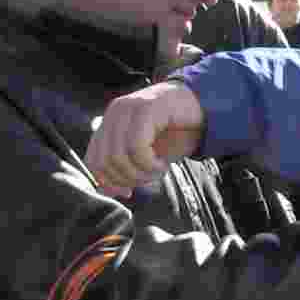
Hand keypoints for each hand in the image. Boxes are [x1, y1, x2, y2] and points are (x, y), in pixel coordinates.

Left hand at [85, 81, 205, 196]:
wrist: (207, 110)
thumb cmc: (177, 133)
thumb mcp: (147, 155)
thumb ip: (125, 168)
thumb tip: (106, 190)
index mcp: (110, 122)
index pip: (93, 160)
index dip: (108, 182)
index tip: (129, 192)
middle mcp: (115, 112)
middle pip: (104, 161)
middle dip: (127, 179)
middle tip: (149, 179)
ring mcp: (129, 107)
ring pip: (118, 156)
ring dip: (141, 173)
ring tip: (158, 171)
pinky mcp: (146, 108)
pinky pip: (137, 146)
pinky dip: (149, 164)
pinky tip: (162, 164)